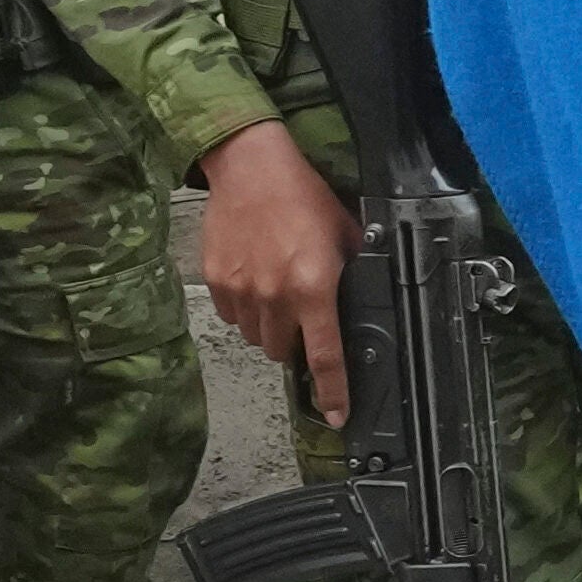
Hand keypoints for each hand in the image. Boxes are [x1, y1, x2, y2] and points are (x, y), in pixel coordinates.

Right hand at [195, 118, 358, 424]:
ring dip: (270, 326)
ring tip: (276, 290)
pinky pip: (233, 316)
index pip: (326, 355)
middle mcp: (276, 296)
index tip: (336, 415)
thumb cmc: (303, 196)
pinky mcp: (216, 281)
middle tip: (302, 311)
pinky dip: (245, 309)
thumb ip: (355, 271)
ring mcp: (242, 291)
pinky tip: (254, 279)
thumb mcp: (346, 232)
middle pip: (285, 351)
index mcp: (315, 288)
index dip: (333, 392)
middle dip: (296, 341)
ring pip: (257, 337)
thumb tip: (364, 301)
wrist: (250, 166)